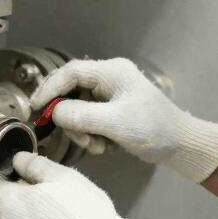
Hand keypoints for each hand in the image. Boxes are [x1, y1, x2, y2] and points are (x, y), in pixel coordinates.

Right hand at [30, 57, 217, 183]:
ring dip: (82, 131)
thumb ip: (83, 116)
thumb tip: (56, 112)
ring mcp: (110, 95)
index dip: (50, 88)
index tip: (37, 108)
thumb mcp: (116, 123)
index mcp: (112, 72)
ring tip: (97, 145)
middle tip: (78, 137)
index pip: (71, 72)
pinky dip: (91, 135)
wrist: (180, 144)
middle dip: (70, 118)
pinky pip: (88, 120)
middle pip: (71, 92)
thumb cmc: (156, 128)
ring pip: (78, 109)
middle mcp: (109, 79)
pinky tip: (104, 146)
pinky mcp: (112, 111)